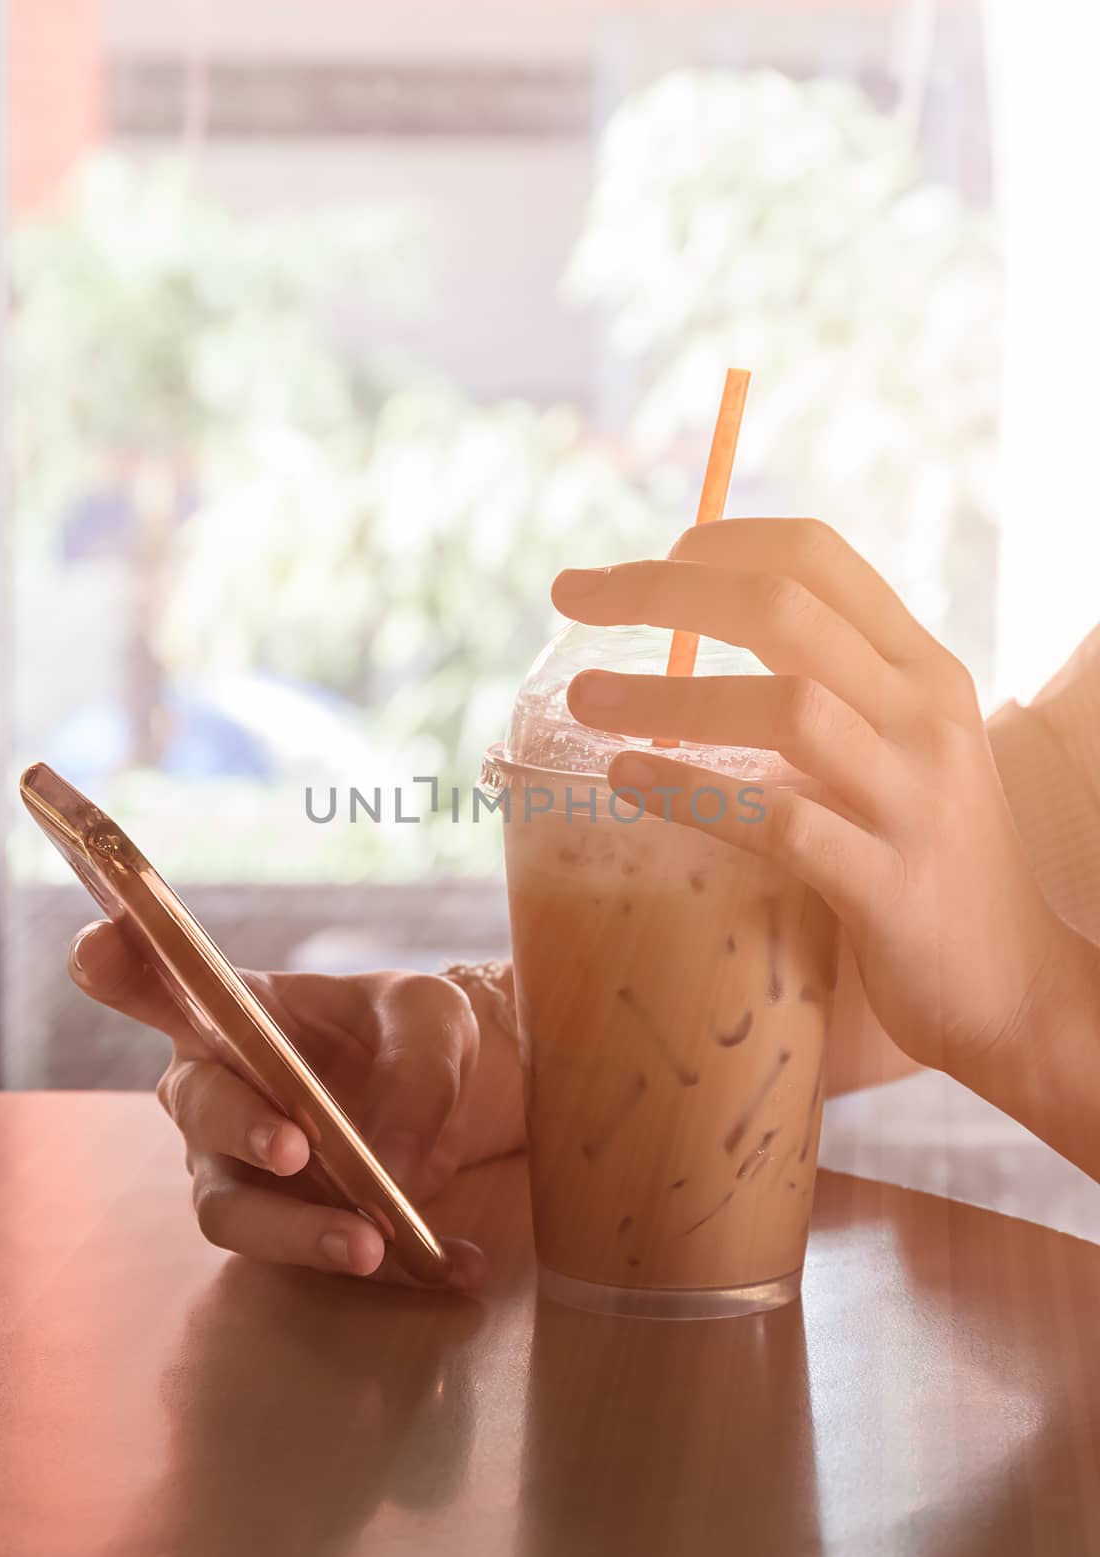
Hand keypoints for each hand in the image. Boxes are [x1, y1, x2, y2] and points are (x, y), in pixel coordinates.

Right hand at [68, 922, 518, 1288]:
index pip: (156, 980)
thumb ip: (417, 1068)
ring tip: (369, 1244)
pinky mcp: (281, 1227)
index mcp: (231, 1009)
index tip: (94, 947)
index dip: (116, 965)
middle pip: (199, 1109)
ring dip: (298, 1230)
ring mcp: (235, 1168)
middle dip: (241, 1128)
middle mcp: (213, 1089)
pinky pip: (318, 1259)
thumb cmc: (409, 1032)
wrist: (447, 1099)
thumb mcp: (432, 1018)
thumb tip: (394, 1160)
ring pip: (232, 1210)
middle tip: (295, 1145)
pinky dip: (395, 1268)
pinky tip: (457, 1266)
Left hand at [552, 517, 1073, 1082]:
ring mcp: (911, 798)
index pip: (818, 557)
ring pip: (785, 708)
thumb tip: (696, 655)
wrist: (1014, 984)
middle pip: (784, 610)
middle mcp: (924, 715)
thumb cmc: (928, 859)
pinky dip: (693, 795)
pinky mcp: (888, 884)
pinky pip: (778, 822)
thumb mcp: (900, 750)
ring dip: (667, 696)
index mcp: (922, 668)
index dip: (719, 542)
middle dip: (664, 591)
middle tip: (573, 598)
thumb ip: (828, 694)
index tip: (640, 567)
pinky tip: (626, 783)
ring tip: (584, 700)